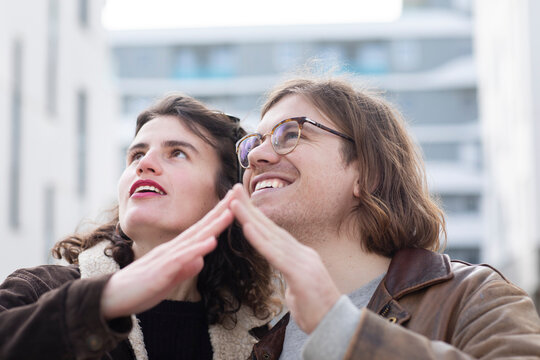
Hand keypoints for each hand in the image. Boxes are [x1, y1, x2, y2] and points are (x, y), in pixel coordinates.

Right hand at [100, 192, 233, 318]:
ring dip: (213, 225)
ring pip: (194, 239)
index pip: (201, 230)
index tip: (234, 203)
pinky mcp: (161, 272)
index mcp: (176, 250)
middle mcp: (172, 249)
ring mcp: (167, 258)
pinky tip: (211, 242)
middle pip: (201, 227)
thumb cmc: (140, 288)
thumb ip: (184, 269)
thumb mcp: (168, 279)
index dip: (218, 216)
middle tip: (238, 194)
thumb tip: (201, 260)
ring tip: (230, 212)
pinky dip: (197, 250)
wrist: (111, 299)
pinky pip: (182, 260)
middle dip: (220, 211)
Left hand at [229, 184, 340, 333]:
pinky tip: (247, 228)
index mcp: (300, 255)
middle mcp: (301, 253)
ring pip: (271, 236)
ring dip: (250, 218)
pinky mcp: (301, 275)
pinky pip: (276, 256)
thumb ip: (292, 280)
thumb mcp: (300, 291)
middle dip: (250, 207)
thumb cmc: (318, 311)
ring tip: (233, 202)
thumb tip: (288, 284)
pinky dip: (260, 241)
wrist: (338, 328)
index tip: (240, 201)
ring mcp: (303, 262)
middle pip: (271, 227)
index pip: (273, 232)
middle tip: (233, 188)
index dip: (256, 216)